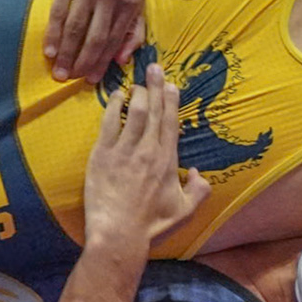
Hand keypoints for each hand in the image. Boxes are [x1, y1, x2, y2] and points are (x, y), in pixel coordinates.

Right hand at [46, 0, 146, 82]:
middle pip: (94, 37)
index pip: (113, 39)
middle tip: (69, 80)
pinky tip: (49, 49)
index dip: (101, 63)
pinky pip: (59, 9)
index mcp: (131, 0)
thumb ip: (134, 27)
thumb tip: (122, 59)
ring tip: (58, 71)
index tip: (91, 80)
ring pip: (75, 26)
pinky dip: (53, 32)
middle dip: (81, 63)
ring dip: (66, 53)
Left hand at [84, 65, 210, 249]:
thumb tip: (198, 172)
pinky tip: (115, 95)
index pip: (171, 122)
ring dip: (138, 92)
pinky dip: (113, 106)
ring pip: (135, 112)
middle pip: (155, 110)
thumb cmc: (151, 226)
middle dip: (156, 86)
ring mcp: (124, 151)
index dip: (171, 100)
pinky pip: (109, 123)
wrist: (119, 235)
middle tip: (155, 66)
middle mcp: (148, 150)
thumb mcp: (184, 211)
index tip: (171, 84)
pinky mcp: (102, 155)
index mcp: (167, 160)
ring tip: (138, 79)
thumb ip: (199, 190)